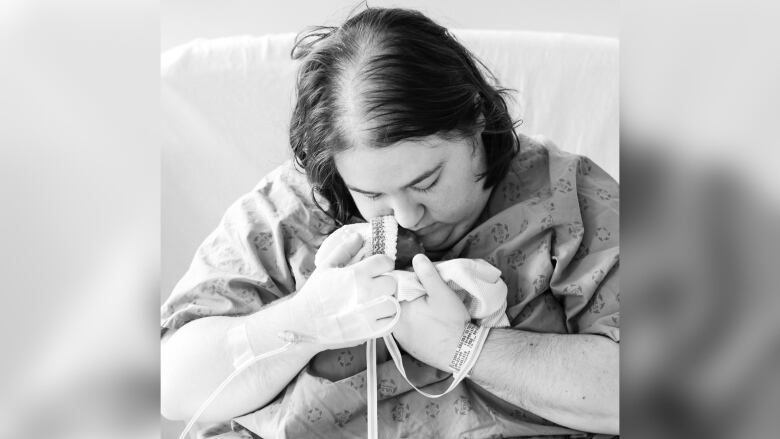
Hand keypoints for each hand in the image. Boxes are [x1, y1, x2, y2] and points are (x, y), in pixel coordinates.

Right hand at [289, 228, 396, 347]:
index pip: (385, 262)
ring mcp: (370, 314)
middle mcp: (366, 293)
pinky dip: (386, 317)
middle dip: (385, 281)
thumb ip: (345, 249)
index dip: (382, 263)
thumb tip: (359, 236)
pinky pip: (391, 321)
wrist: (304, 324)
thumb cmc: (314, 294)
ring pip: (394, 302)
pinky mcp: (371, 331)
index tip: (377, 268)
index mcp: (357, 275)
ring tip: (376, 300)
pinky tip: (375, 314)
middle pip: (393, 282)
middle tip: (376, 285)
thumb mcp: (326, 266)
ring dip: (388, 300)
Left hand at [392, 254, 469, 370]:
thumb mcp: (442, 293)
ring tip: (427, 308)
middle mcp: (395, 326)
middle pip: (397, 304)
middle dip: (408, 296)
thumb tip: (417, 258)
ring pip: (401, 317)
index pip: (394, 290)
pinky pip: (406, 329)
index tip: (418, 281)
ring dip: (410, 310)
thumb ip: (427, 274)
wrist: (462, 352)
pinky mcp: (408, 347)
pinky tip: (426, 322)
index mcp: (399, 311)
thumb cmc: (452, 322)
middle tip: (425, 294)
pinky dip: (413, 323)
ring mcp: (401, 339)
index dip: (405, 282)